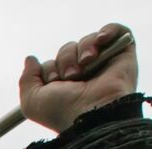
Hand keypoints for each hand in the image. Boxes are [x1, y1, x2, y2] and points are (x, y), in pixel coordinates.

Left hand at [19, 23, 137, 132]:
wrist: (92, 114)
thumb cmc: (62, 111)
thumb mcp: (32, 101)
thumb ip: (26, 80)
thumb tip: (31, 59)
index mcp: (65, 86)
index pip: (52, 64)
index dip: (49, 70)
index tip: (54, 84)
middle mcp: (86, 75)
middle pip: (68, 50)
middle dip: (64, 60)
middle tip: (70, 78)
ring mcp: (106, 64)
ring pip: (87, 41)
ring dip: (81, 51)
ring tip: (85, 68)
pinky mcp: (124, 56)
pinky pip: (118, 31)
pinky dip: (107, 31)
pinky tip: (100, 41)